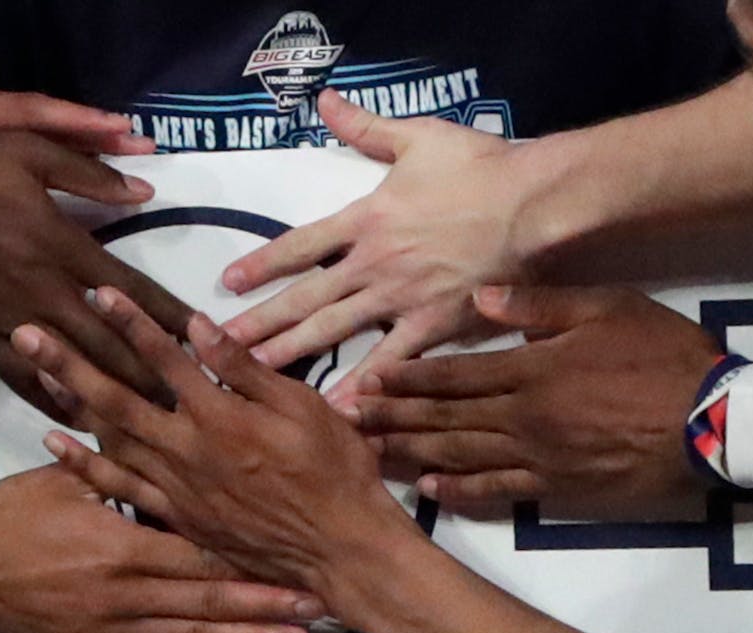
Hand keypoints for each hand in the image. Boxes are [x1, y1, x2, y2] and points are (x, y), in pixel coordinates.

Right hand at [0, 127, 193, 415]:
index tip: (208, 341)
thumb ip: (88, 172)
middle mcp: (40, 292)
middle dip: (157, 375)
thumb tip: (144, 191)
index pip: (132, 292)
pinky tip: (83, 421)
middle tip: (195, 401)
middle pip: (112, 346)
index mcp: (58, 244)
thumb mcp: (23, 148)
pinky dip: (56, 403)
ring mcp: (6, 322)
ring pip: (73, 372)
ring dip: (115, 398)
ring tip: (155, 424)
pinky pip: (23, 382)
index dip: (173, 319)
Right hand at [0, 461, 322, 632]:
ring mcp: (115, 631)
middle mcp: (126, 596)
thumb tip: (154, 422)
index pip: (201, 557)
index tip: (295, 563)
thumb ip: (114, 463)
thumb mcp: (62, 481)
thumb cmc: (9, 520)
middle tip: (317, 610)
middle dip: (266, 607)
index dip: (252, 564)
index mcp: (122, 547)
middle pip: (210, 604)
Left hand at [8, 288, 418, 601]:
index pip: (165, 358)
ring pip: (111, 440)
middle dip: (71, 361)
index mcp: (221, 416)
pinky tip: (56, 442)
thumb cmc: (334, 471)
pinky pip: (121, 487)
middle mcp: (187, 450)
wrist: (339, 551)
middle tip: (28, 332)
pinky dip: (85, 465)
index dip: (129, 322)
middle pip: (117, 398)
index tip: (95, 293)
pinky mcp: (177, 517)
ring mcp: (177, 488)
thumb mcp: (303, 409)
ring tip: (34, 370)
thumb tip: (200, 327)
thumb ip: (247, 371)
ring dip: (71, 402)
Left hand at [220, 89, 534, 404]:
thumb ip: (368, 128)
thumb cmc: (482, 168)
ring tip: (256, 372)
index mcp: (367, 219)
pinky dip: (366, 385)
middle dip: (260, 322)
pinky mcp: (434, 325)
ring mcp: (401, 298)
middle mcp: (373, 263)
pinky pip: (393, 361)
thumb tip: (327, 102)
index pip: (300, 245)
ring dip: (292, 352)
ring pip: (335, 330)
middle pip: (305, 297)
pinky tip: (339, 409)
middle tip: (219, 346)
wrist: (532, 204)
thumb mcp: (420, 137)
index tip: (227, 284)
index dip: (262, 264)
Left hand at [353, 285, 720, 518]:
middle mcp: (522, 417)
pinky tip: (430, 491)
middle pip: (442, 418)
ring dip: (410, 455)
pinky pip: (498, 492)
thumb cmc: (662, 356)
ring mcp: (538, 458)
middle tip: (346, 423)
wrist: (714, 422)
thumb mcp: (606, 307)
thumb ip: (539, 306)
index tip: (364, 380)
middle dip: (391, 418)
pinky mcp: (558, 490)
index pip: (451, 375)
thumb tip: (478, 299)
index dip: (404, 380)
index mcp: (529, 370)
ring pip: (459, 457)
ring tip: (369, 456)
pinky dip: (461, 492)